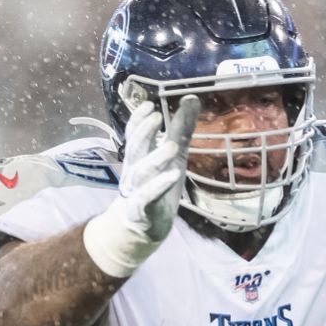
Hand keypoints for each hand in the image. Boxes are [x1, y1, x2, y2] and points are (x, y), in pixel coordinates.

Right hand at [83, 95, 199, 276]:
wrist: (141, 227)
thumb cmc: (157, 185)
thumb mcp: (172, 156)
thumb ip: (180, 130)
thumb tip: (191, 98)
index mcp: (139, 157)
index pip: (133, 135)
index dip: (138, 120)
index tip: (148, 105)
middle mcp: (135, 171)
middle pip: (136, 149)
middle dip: (144, 132)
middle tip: (157, 117)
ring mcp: (138, 190)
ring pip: (143, 172)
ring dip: (156, 158)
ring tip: (171, 146)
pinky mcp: (145, 209)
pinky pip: (149, 196)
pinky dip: (159, 186)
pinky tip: (172, 175)